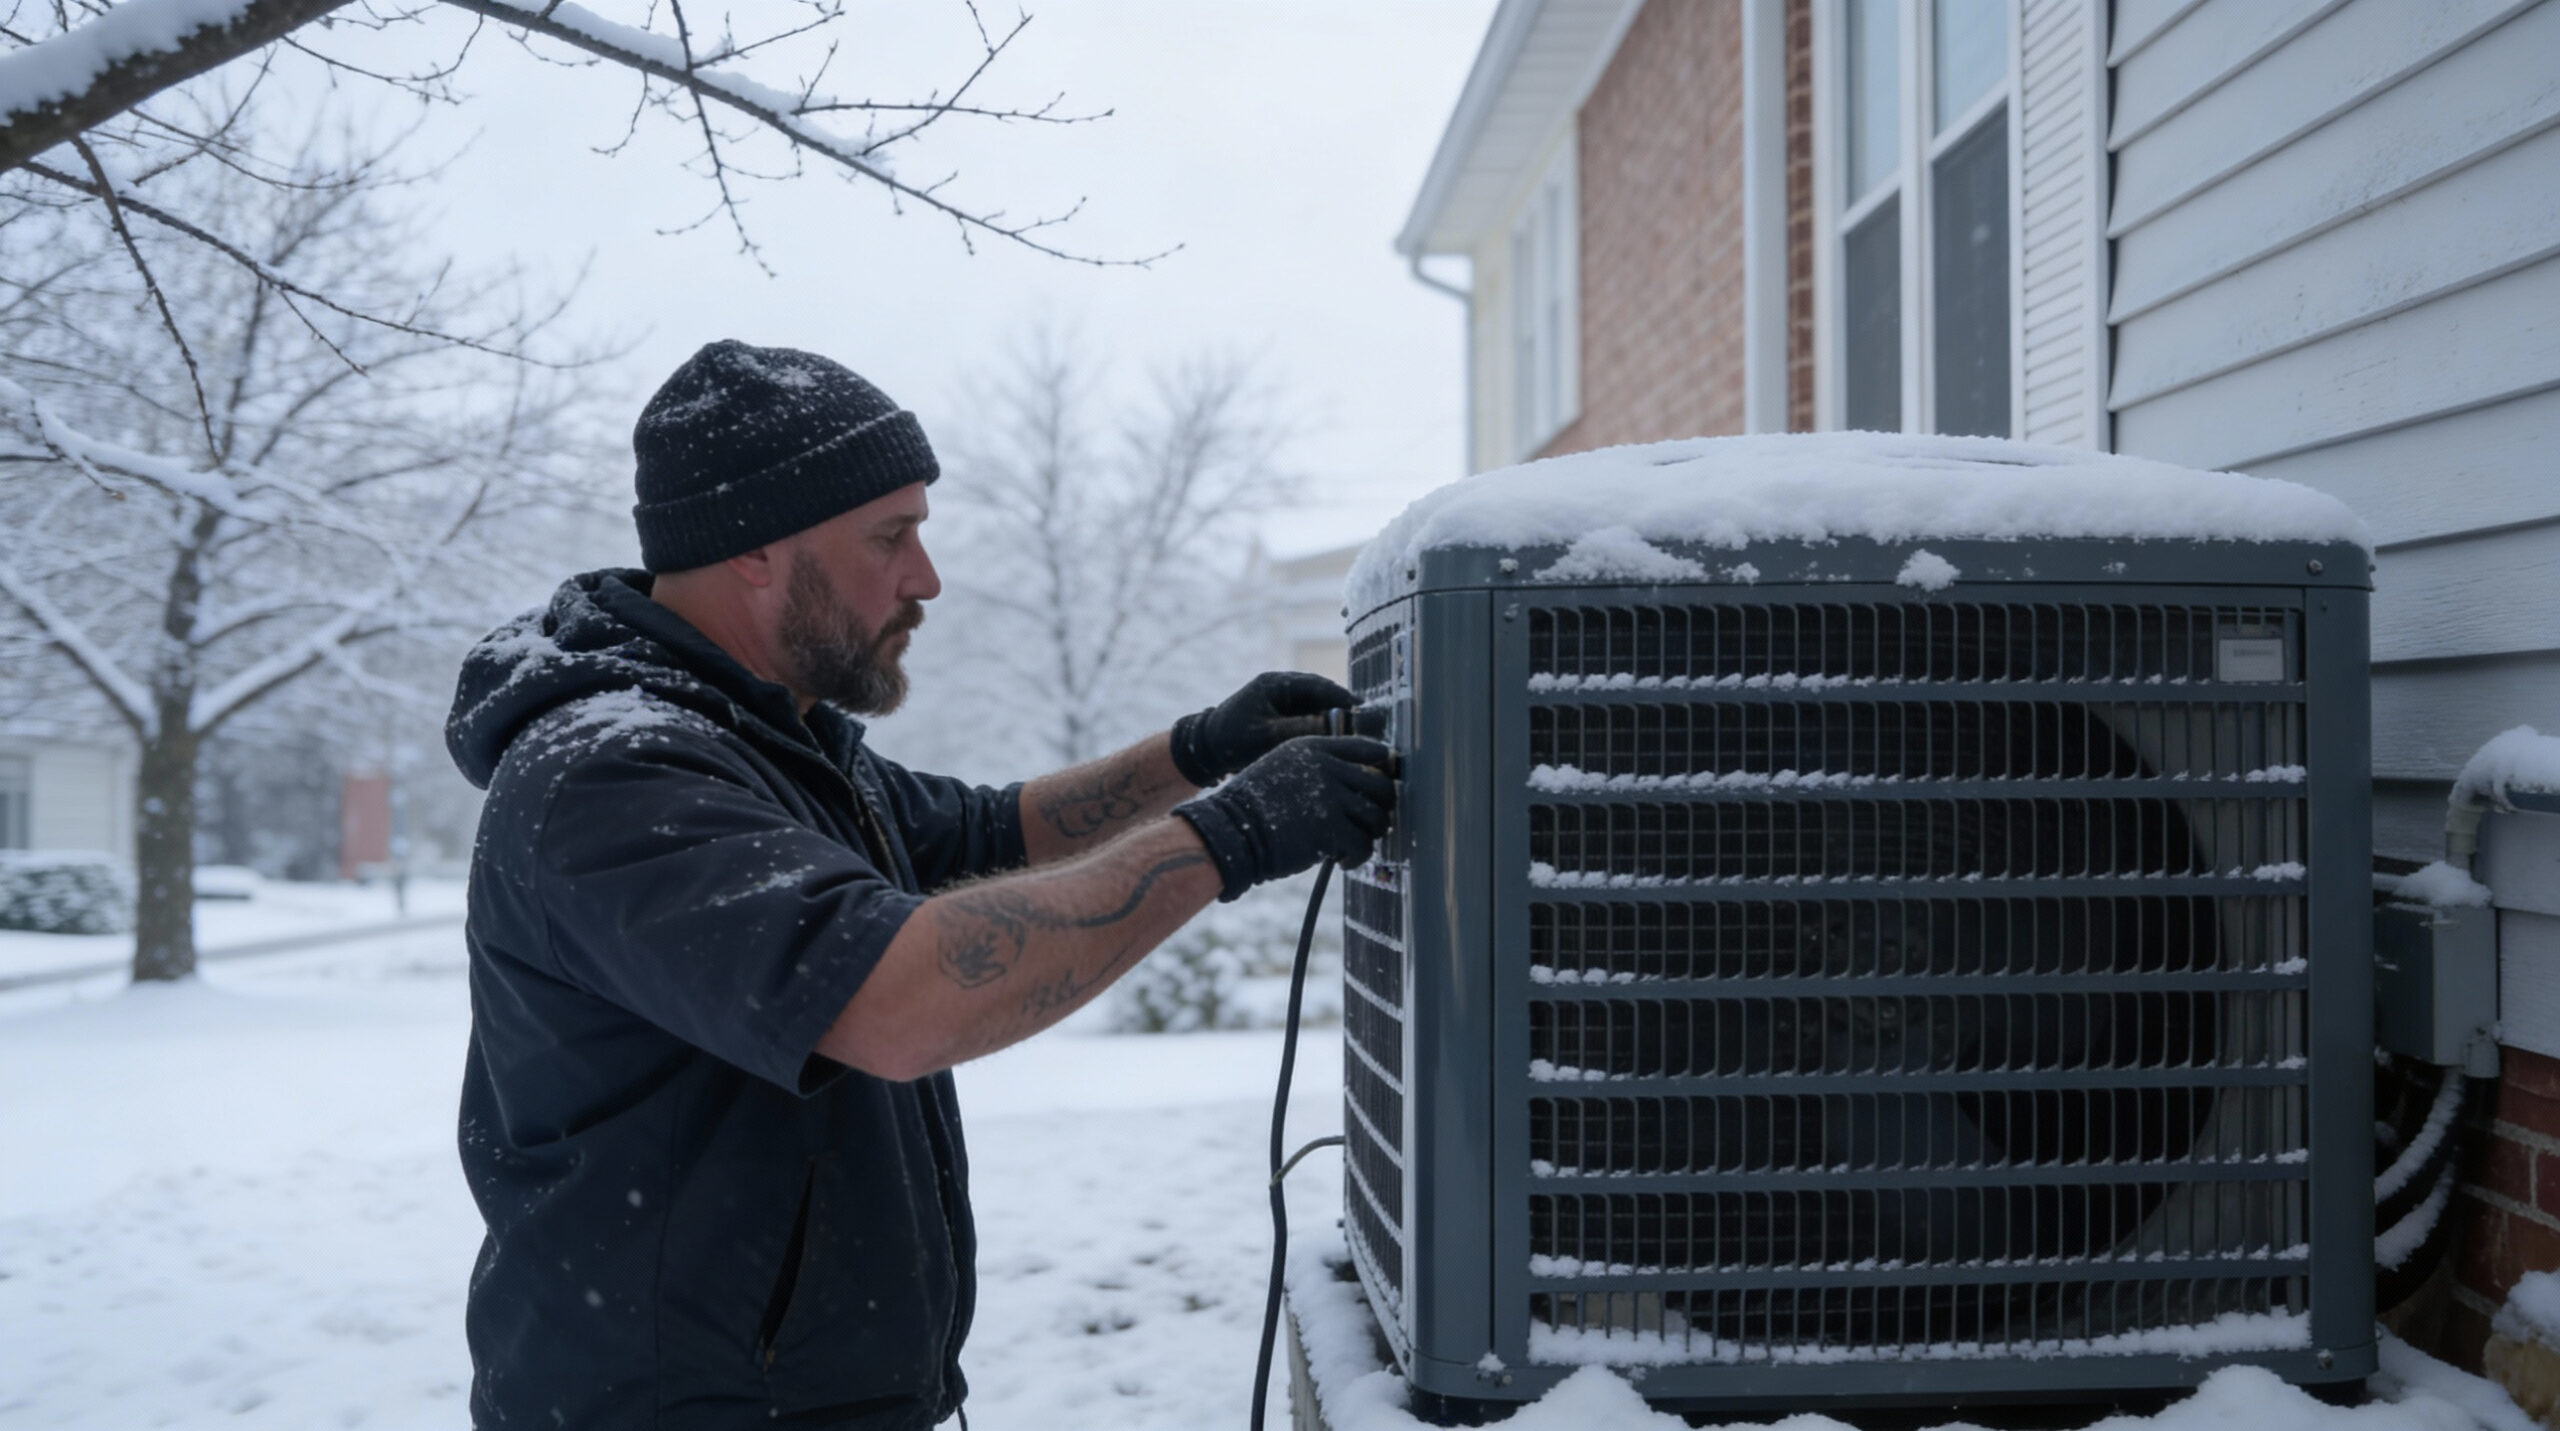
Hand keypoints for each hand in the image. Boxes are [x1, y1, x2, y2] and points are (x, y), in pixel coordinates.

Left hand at [1169, 671, 1357, 786]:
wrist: (1204, 749)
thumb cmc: (1231, 740)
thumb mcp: (1267, 736)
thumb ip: (1301, 728)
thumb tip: (1334, 725)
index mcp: (1276, 683)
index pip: (1319, 686)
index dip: (1343, 698)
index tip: (1364, 711)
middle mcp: (1281, 687)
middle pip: (1321, 695)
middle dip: (1342, 709)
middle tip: (1364, 725)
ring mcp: (1280, 700)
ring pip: (1316, 707)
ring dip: (1332, 719)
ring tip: (1352, 736)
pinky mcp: (1279, 715)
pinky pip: (1306, 718)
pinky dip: (1319, 727)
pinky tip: (1331, 742)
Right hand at [1172, 736, 1395, 900]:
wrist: (1230, 831)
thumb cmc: (1254, 805)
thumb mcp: (1283, 767)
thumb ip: (1318, 767)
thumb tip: (1360, 781)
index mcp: (1315, 747)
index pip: (1369, 747)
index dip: (1383, 767)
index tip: (1382, 784)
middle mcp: (1326, 766)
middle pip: (1381, 783)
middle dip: (1382, 806)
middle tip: (1372, 821)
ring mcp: (1330, 797)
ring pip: (1377, 815)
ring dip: (1371, 833)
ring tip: (1354, 844)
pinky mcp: (1331, 828)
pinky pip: (1363, 844)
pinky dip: (1358, 856)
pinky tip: (1342, 860)